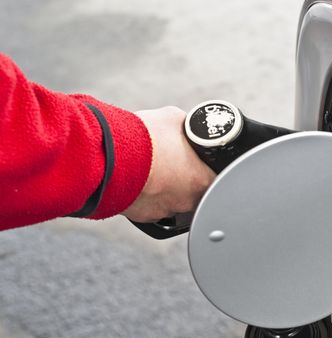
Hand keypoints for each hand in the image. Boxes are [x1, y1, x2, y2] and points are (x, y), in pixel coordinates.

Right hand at [123, 106, 215, 221]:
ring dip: (165, 188)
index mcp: (201, 180)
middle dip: (184, 179)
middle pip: (193, 192)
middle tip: (172, 163)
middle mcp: (186, 202)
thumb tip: (187, 124)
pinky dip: (146, 195)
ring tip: (153, 170)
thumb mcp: (173, 118)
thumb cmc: (143, 139)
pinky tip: (140, 180)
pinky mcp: (143, 217)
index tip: (198, 162)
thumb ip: (185, 126)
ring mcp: (164, 212)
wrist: (108, 155)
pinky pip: (150, 206)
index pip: (215, 178)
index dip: (206, 168)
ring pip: (171, 201)